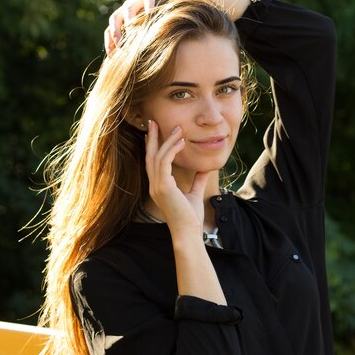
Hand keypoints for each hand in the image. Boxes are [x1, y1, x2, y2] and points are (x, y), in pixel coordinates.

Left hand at [105, 0, 190, 54]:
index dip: (109, 43)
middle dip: (115, 31)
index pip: (111, 31)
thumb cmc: (161, 17)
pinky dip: (148, 4)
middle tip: (119, 45)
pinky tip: (150, 13)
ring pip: (128, 7)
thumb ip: (142, 43)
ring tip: (130, 29)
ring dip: (128, 19)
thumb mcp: (150, 31)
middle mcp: (129, 8)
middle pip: (115, 18)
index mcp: (125, 19)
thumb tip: (136, 68)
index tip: (112, 57)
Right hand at [144, 120, 208, 239]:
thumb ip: (198, 180)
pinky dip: (172, 150)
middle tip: (153, 121)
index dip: (152, 146)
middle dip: (151, 138)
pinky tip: (181, 142)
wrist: (188, 232)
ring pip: (158, 156)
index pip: (152, 162)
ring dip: (167, 141)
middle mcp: (154, 185)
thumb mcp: (195, 194)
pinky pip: (164, 162)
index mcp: (158, 187)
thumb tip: (205, 169)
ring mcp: (157, 186)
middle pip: (149, 156)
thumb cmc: (190, 217)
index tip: (155, 131)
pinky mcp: (163, 187)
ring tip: (178, 130)